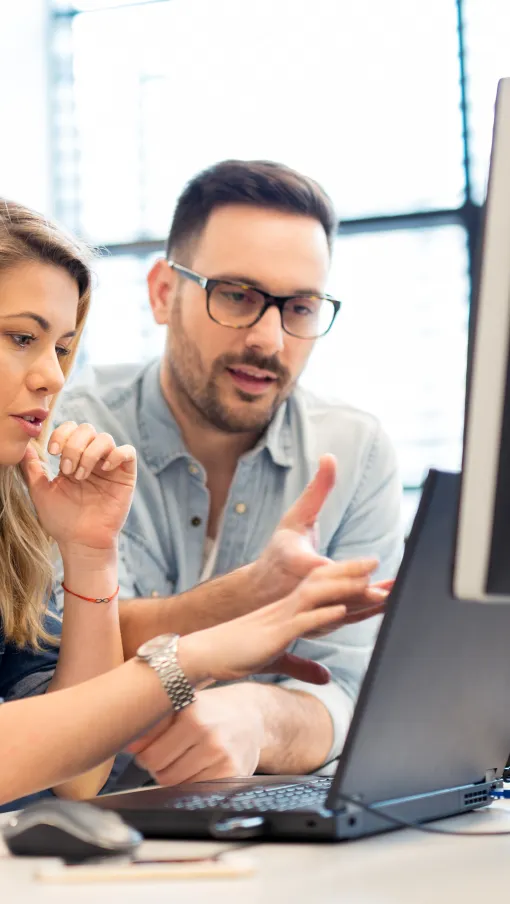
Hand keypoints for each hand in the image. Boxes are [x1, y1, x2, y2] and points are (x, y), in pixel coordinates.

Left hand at [21, 422, 136, 555]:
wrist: (80, 541)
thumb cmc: (61, 520)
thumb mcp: (41, 491)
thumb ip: (33, 468)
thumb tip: (25, 447)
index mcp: (73, 458)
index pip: (70, 429)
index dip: (61, 434)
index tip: (53, 452)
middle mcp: (92, 458)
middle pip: (87, 429)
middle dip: (74, 446)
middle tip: (67, 470)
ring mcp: (110, 466)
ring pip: (105, 438)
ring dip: (90, 454)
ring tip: (81, 476)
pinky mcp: (126, 475)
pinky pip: (127, 452)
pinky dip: (115, 455)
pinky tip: (103, 470)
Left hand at [127, 685, 260, 784]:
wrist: (252, 717)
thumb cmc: (209, 710)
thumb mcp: (182, 703)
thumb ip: (153, 722)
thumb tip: (125, 743)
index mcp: (190, 711)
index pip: (147, 751)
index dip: (143, 752)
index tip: (148, 746)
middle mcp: (207, 732)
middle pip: (159, 771)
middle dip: (157, 765)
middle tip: (167, 754)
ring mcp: (221, 755)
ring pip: (175, 784)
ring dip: (173, 775)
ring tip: (185, 758)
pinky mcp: (231, 774)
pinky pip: (195, 790)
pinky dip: (191, 783)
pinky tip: (200, 767)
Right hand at [179, 557, 384, 686]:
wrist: (204, 653)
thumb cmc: (237, 655)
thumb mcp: (276, 660)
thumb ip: (303, 667)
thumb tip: (326, 678)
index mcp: (289, 610)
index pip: (321, 588)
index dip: (345, 578)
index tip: (370, 571)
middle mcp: (286, 607)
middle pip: (322, 582)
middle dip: (351, 571)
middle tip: (376, 559)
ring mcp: (280, 618)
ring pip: (316, 596)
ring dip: (344, 588)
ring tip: (369, 580)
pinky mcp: (274, 635)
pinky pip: (301, 621)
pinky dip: (322, 614)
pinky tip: (340, 610)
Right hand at [247, 454, 390, 630]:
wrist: (257, 591)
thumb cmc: (280, 551)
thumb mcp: (295, 517)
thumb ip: (318, 489)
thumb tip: (330, 456)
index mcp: (299, 564)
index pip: (326, 568)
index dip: (349, 568)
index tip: (372, 563)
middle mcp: (305, 590)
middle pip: (340, 593)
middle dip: (368, 592)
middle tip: (393, 589)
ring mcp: (314, 610)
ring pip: (347, 611)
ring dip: (373, 608)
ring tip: (398, 598)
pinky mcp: (321, 623)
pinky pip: (347, 619)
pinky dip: (367, 615)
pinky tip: (388, 608)